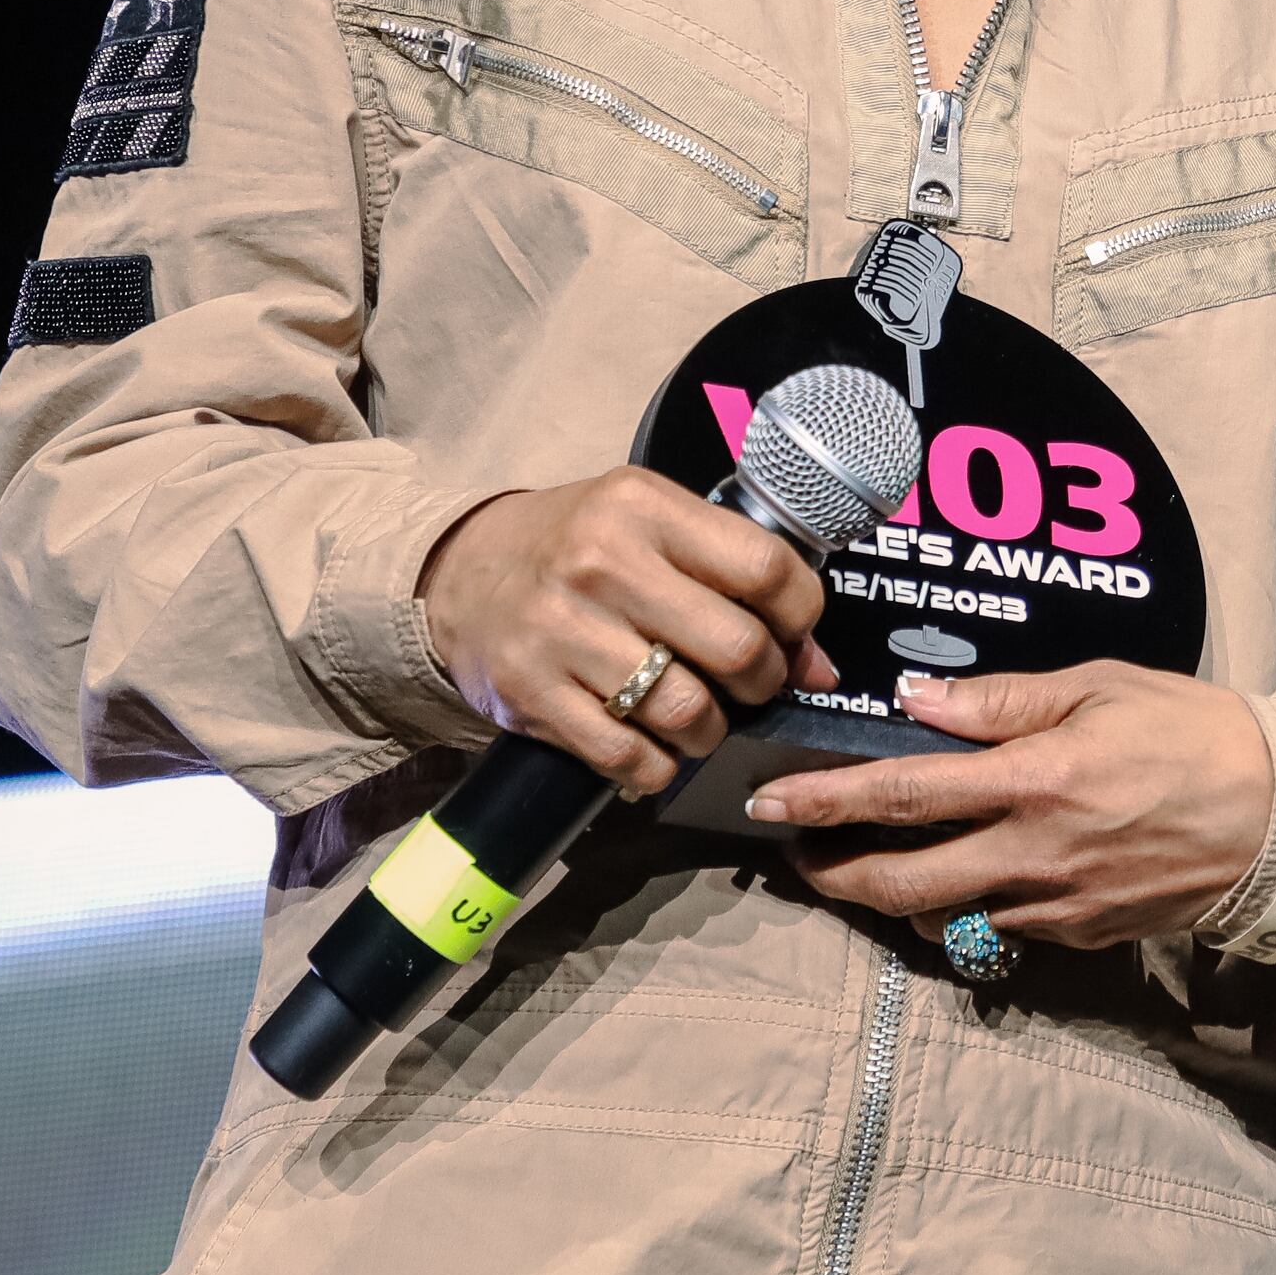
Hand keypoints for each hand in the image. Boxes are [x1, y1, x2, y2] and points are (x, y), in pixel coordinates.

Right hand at [418, 473, 833, 797]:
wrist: (460, 573)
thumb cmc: (579, 545)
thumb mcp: (650, 523)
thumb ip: (731, 571)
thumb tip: (815, 662)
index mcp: (644, 508)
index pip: (765, 568)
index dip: (802, 613)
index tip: (797, 633)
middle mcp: (602, 564)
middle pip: (736, 648)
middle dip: (763, 680)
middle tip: (752, 683)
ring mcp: (561, 632)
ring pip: (687, 711)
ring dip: (712, 730)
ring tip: (702, 718)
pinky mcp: (530, 694)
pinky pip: (628, 756)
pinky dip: (658, 766)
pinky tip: (655, 747)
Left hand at [755, 665, 1274, 953]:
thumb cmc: (1193, 733)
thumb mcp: (1103, 687)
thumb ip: (1006, 700)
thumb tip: (919, 704)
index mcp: (1036, 781)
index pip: (902, 796)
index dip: (824, 801)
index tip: (768, 800)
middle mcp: (1033, 854)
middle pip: (898, 883)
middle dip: (832, 872)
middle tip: (800, 851)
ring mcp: (1053, 906)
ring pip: (938, 918)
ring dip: (892, 897)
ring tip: (874, 863)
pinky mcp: (1077, 936)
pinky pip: (996, 930)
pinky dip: (963, 908)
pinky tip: (967, 877)